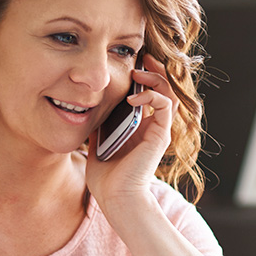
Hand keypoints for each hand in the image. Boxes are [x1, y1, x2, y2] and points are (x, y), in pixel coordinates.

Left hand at [85, 53, 176, 210]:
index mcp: (141, 128)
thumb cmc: (106, 178)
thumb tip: (88, 108)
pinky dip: (151, 95)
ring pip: (168, 93)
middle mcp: (154, 127)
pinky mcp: (161, 135)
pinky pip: (165, 105)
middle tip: (141, 58)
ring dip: (155, 77)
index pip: (150, 94)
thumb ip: (99, 125)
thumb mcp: (98, 142)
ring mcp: (159, 131)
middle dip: (154, 70)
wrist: (116, 197)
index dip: (144, 77)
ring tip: (138, 72)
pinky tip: (133, 97)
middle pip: (163, 89)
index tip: (130, 65)